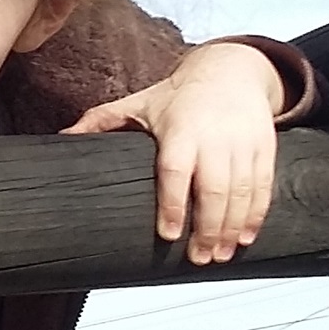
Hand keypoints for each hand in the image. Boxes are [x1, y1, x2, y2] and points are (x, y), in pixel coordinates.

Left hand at [61, 41, 284, 264]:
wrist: (232, 70)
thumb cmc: (179, 96)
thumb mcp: (140, 103)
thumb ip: (102, 120)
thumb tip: (63, 136)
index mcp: (180, 130)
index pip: (175, 171)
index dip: (173, 204)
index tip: (169, 235)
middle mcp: (214, 137)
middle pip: (213, 190)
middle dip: (208, 229)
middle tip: (200, 259)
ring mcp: (242, 143)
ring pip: (241, 192)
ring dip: (232, 228)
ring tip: (221, 256)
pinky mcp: (264, 147)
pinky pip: (263, 186)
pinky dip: (256, 215)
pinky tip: (246, 237)